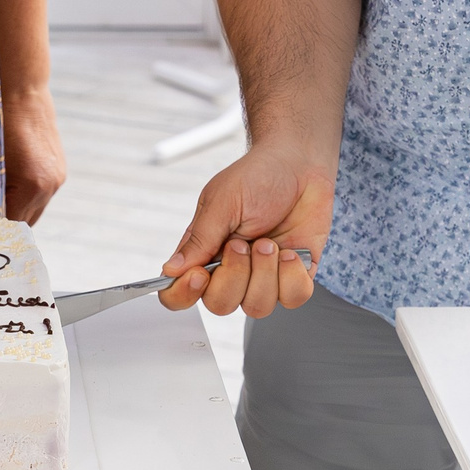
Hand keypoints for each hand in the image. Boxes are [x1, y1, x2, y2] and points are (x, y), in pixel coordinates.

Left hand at [1, 87, 66, 222]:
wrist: (21, 88)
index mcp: (32, 186)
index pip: (8, 225)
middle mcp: (49, 185)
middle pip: (24, 223)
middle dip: (1, 225)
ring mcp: (57, 177)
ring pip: (34, 210)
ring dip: (14, 210)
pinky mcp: (59, 169)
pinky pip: (40, 195)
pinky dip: (24, 197)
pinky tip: (6, 189)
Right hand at [159, 142, 332, 317]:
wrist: (299, 162)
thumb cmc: (258, 175)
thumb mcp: (223, 202)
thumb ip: (199, 240)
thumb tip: (171, 270)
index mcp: (204, 252)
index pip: (180, 293)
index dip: (185, 293)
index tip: (200, 274)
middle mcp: (232, 270)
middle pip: (220, 304)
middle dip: (234, 276)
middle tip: (242, 243)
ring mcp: (264, 275)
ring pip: (257, 307)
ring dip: (265, 273)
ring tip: (269, 242)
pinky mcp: (294, 275)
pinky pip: (292, 298)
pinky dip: (292, 276)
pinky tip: (291, 252)